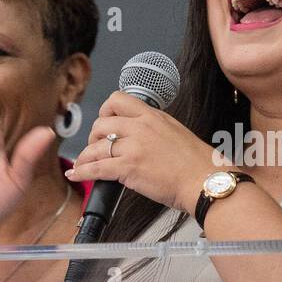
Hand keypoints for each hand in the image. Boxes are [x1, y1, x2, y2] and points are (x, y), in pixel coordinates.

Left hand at [67, 91, 221, 215]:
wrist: (205, 181)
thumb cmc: (198, 164)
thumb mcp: (177, 133)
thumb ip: (155, 129)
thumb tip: (140, 137)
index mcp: (153, 116)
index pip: (118, 100)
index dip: (105, 110)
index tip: (104, 122)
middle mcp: (141, 127)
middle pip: (102, 123)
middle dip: (94, 136)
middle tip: (96, 146)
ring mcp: (134, 147)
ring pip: (96, 146)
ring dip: (86, 156)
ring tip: (83, 164)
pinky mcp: (128, 167)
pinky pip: (96, 167)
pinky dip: (82, 171)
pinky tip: (77, 173)